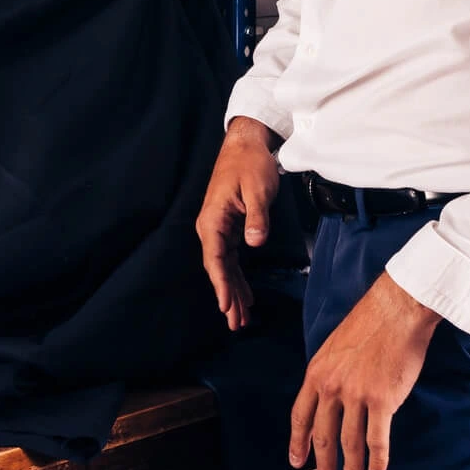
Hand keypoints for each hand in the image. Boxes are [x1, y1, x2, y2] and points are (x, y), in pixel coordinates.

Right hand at [194, 117, 279, 329]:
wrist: (246, 144)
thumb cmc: (250, 163)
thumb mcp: (258, 189)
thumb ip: (257, 218)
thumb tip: (255, 243)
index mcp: (213, 219)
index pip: (216, 259)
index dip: (221, 284)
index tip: (227, 306)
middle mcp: (211, 226)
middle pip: (218, 269)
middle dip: (227, 297)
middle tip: (237, 324)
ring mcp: (219, 228)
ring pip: (225, 267)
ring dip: (233, 291)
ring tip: (241, 318)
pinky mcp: (229, 227)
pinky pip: (231, 258)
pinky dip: (238, 277)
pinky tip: (245, 295)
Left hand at [289, 273, 441, 469]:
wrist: (396, 309)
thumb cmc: (370, 323)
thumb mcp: (334, 347)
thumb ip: (329, 373)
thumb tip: (331, 398)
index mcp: (317, 372)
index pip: (300, 415)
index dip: (298, 441)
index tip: (296, 460)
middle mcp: (332, 386)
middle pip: (322, 435)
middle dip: (323, 464)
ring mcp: (356, 394)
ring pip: (349, 442)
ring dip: (351, 468)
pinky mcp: (382, 400)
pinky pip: (377, 439)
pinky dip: (377, 460)